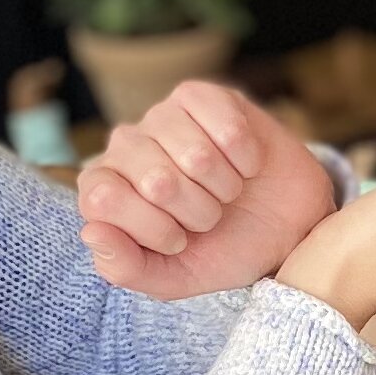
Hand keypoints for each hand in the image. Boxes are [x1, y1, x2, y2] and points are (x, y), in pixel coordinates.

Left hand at [75, 80, 338, 300]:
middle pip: (155, 181)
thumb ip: (126, 268)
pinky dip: (246, 158)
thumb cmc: (222, 249)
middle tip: (208, 216)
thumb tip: (91, 232)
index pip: (102, 200)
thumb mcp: (173, 278)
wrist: (284, 227)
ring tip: (227, 191)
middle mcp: (125, 147)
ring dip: (224, 186)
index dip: (152, 228)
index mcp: (104, 190)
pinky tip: (244, 165)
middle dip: (196, 212)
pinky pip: (228, 129)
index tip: (178, 239)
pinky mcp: (202, 97)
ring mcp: (162, 117)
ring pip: (196, 156)